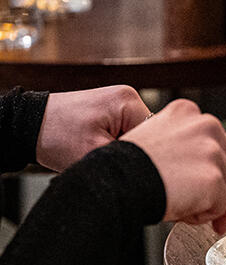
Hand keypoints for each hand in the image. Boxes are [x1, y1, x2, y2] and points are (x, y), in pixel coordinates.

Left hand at [36, 85, 150, 170]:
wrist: (27, 126)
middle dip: (134, 151)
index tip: (127, 165)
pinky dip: (117, 143)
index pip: (158, 136)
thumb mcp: (95, 154)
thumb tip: (153, 168)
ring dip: (124, 148)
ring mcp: (120, 102)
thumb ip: (130, 161)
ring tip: (101, 151)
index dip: (145, 156)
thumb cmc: (53, 135)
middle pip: (150, 135)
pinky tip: (100, 146)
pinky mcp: (112, 110)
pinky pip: (127, 131)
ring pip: (138, 136)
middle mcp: (128, 97)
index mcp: (129, 101)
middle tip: (110, 159)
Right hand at [121, 99, 225, 232]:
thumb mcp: (156, 141)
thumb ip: (185, 147)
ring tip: (181, 206)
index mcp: (188, 113)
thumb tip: (203, 171)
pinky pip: (221, 207)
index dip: (219, 170)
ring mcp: (212, 151)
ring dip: (210, 205)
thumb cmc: (126, 169)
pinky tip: (180, 210)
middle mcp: (206, 125)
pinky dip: (203, 216)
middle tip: (216, 215)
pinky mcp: (214, 178)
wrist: (113, 182)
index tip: (213, 187)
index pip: (220, 143)